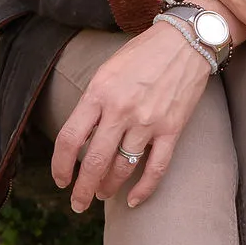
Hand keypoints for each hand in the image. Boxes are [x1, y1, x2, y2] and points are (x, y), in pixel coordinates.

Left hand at [51, 22, 210, 212]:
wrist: (185, 40)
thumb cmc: (143, 53)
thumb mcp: (107, 70)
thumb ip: (93, 102)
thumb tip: (81, 137)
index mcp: (99, 92)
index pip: (70, 138)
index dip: (61, 165)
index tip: (61, 179)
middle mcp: (121, 109)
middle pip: (94, 161)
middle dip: (82, 189)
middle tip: (78, 203)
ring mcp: (147, 121)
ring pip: (122, 168)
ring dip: (109, 188)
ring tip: (103, 194)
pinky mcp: (171, 129)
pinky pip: (156, 168)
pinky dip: (143, 189)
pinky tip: (134, 200)